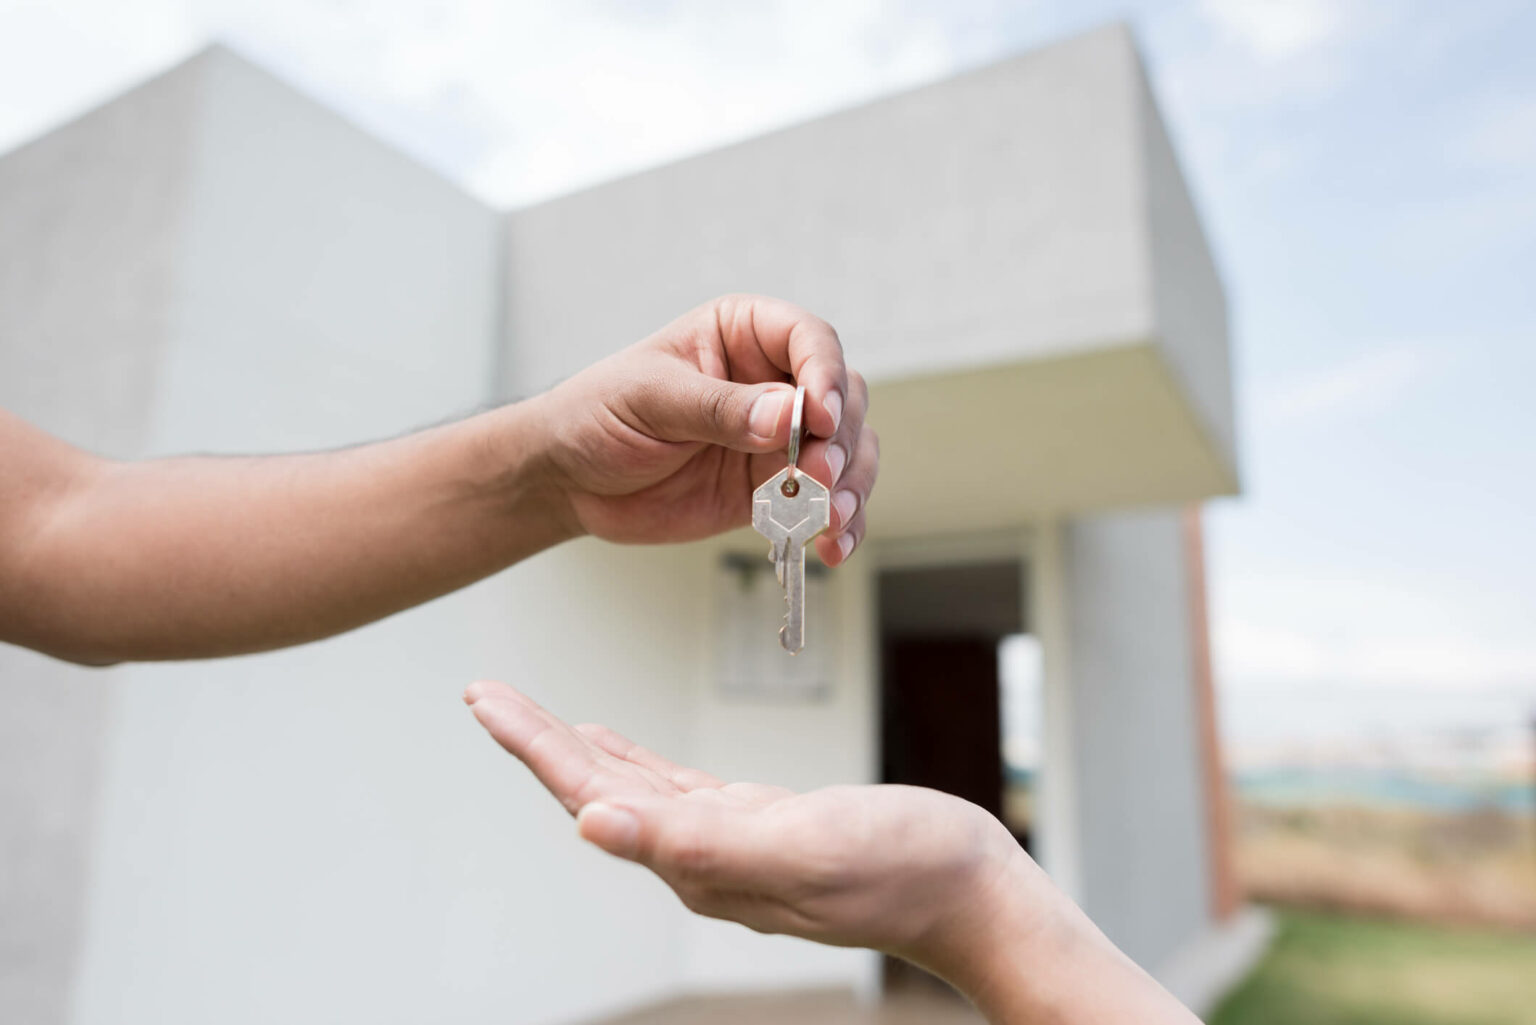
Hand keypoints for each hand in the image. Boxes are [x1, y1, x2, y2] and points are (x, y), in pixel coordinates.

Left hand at [462, 681, 1046, 969]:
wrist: (969, 890)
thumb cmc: (900, 869)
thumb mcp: (798, 849)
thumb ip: (695, 843)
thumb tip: (590, 827)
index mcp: (695, 861)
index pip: (593, 795)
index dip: (535, 746)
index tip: (484, 701)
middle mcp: (698, 858)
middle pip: (596, 788)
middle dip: (537, 740)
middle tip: (485, 693)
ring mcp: (728, 843)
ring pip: (629, 785)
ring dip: (575, 747)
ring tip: (529, 714)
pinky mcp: (760, 825)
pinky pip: (675, 789)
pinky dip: (635, 760)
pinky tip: (616, 746)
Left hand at [527, 295, 876, 565]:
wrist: (570, 480)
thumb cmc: (598, 414)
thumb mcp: (650, 399)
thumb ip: (718, 408)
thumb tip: (787, 415)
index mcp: (743, 334)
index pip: (809, 340)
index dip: (825, 375)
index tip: (820, 416)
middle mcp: (773, 381)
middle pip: (843, 399)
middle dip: (841, 440)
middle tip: (819, 476)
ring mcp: (779, 438)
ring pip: (848, 452)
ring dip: (851, 487)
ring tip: (831, 519)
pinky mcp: (775, 489)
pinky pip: (826, 504)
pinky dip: (839, 526)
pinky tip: (831, 547)